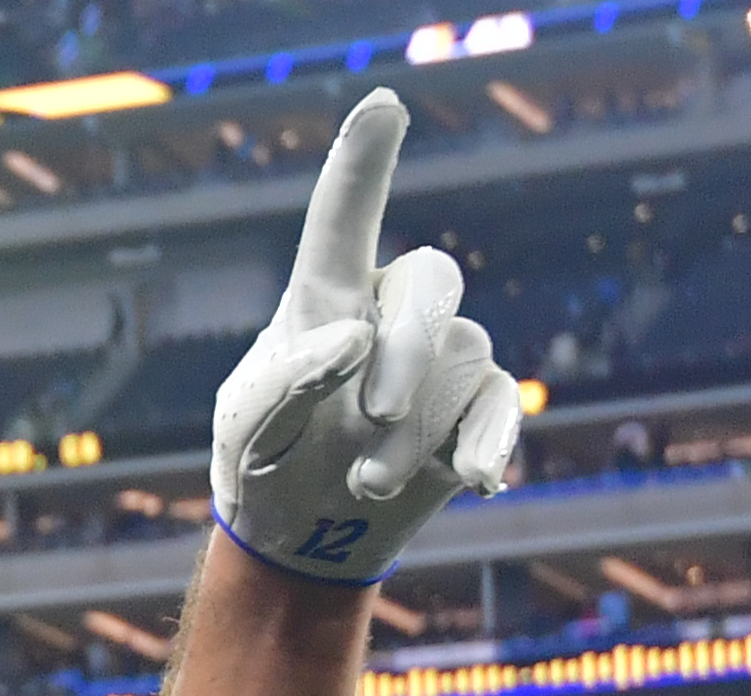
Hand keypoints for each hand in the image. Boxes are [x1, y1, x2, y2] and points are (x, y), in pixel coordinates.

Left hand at [211, 90, 521, 582]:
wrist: (303, 535)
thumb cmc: (263, 464)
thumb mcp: (248, 430)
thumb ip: (287, 381)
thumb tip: (354, 338)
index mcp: (323, 298)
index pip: (343, 221)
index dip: (363, 164)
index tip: (383, 105)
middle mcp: (389, 310)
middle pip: (431, 281)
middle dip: (408, 347)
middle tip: (371, 416)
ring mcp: (441, 355)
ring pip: (461, 358)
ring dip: (411, 432)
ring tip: (362, 483)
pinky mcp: (475, 406)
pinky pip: (503, 403)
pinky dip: (487, 441)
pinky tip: (474, 480)